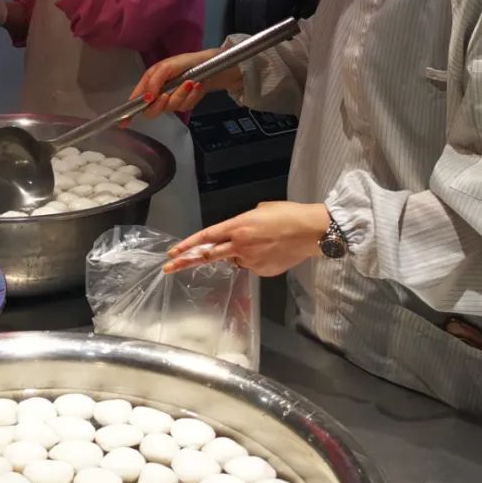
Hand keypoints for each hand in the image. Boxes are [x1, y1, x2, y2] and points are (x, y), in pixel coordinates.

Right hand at [131, 48, 228, 117]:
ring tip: (190, 82)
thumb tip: (147, 96)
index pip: (136, 99)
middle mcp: (158, 93)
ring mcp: (172, 100)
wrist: (212, 66)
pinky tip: (197, 86)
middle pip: (151, 110)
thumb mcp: (168, 65)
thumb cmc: (187, 62)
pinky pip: (185, 106)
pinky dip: (192, 96)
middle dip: (160, 104)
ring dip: (181, 95)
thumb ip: (155, 79)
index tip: (123, 123)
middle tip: (166, 95)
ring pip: (170, 107)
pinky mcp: (185, 104)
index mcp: (150, 82)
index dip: (129, 112)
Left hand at [162, 201, 329, 276]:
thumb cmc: (287, 215)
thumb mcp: (259, 211)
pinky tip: (271, 251)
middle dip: (187, 261)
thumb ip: (241, 224)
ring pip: (235, 260)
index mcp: (237, 226)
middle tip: (170, 267)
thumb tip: (237, 235)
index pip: (205, 237)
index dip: (187, 245)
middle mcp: (239, 245)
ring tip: (262, 242)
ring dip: (238, 253)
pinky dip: (256, 260)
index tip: (171, 253)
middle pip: (208, 255)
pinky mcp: (262, 271)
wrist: (311, 231)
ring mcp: (250, 260)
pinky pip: (251, 266)